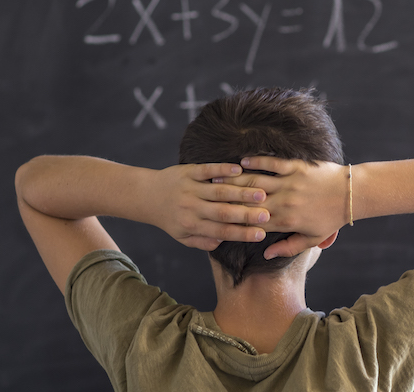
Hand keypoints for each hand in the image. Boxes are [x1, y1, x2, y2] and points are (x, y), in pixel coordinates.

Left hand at [151, 163, 270, 250]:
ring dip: (241, 192)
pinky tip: (239, 169)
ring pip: (219, 191)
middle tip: (267, 215)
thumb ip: (203, 242)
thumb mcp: (182, 236)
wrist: (146, 195)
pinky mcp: (188, 172)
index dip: (242, 233)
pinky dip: (222, 170)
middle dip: (246, 214)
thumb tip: (222, 243)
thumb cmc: (170, 218)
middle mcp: (191, 208)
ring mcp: (190, 188)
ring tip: (261, 194)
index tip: (261, 234)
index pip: (221, 232)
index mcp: (192, 225)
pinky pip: (207, 170)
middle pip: (223, 212)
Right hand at [214, 157, 347, 257]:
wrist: (351, 195)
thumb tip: (266, 254)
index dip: (234, 220)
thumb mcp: (312, 239)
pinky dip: (256, 161)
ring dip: (235, 179)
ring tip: (217, 178)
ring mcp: (290, 183)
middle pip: (249, 200)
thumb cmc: (331, 219)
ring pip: (256, 181)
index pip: (253, 221)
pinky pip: (272, 163)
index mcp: (287, 221)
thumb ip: (288, 248)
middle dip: (227, 198)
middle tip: (207, 195)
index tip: (216, 218)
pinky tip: (242, 162)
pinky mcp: (297, 167)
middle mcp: (285, 202)